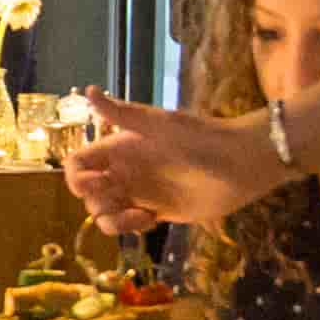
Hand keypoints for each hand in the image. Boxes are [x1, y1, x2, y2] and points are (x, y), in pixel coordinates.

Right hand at [69, 93, 280, 233]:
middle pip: (87, 194)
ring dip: (112, 221)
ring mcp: (139, 193)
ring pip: (104, 213)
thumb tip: (88, 90)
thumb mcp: (161, 125)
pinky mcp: (156, 213)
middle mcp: (124, 171)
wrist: (243, 163)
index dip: (76, 177)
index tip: (94, 185)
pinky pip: (128, 226)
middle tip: (123, 201)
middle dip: (97, 202)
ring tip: (141, 218)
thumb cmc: (202, 138)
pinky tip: (151, 221)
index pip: (78, 163)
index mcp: (120, 148)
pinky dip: (130, 228)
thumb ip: (124, 114)